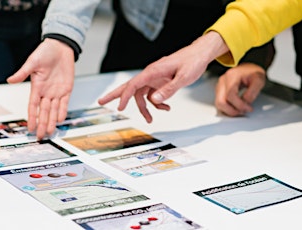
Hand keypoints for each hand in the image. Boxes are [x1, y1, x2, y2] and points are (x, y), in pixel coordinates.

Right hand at [7, 38, 74, 138]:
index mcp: (36, 87)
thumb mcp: (32, 62)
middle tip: (41, 136)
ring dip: (52, 121)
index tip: (30, 128)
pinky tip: (60, 120)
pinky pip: (64, 103)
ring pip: (54, 110)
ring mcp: (56, 91)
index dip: (32, 117)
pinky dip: (63, 111)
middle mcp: (46, 92)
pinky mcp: (67, 89)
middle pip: (43, 112)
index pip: (33, 106)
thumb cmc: (45, 52)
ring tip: (50, 132)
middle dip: (42, 124)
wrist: (60, 47)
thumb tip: (9, 80)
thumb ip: (22, 72)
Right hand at [98, 31, 229, 122]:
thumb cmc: (192, 61)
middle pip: (129, 86)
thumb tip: (155, 101)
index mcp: (153, 71)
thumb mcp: (183, 78)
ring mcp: (155, 78)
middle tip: (101, 101)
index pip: (134, 85)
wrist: (200, 54)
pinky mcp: (160, 81)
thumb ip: (169, 90)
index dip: (125, 97)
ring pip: (142, 94)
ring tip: (150, 119)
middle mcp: (151, 74)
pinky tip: (165, 108)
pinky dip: (157, 104)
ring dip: (144, 108)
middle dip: (115, 95)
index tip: (120, 108)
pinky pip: (152, 95)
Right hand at [215, 62, 265, 115]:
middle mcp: (222, 81)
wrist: (249, 69)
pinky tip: (235, 108)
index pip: (231, 95)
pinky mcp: (219, 91)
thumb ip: (253, 92)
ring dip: (229, 110)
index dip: (239, 105)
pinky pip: (220, 103)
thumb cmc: (253, 73)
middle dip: (232, 110)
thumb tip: (245, 102)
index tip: (248, 108)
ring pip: (218, 104)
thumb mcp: (259, 80)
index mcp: (231, 76)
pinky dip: (227, 108)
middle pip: (221, 101)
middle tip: (243, 111)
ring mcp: (219, 86)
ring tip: (240, 110)